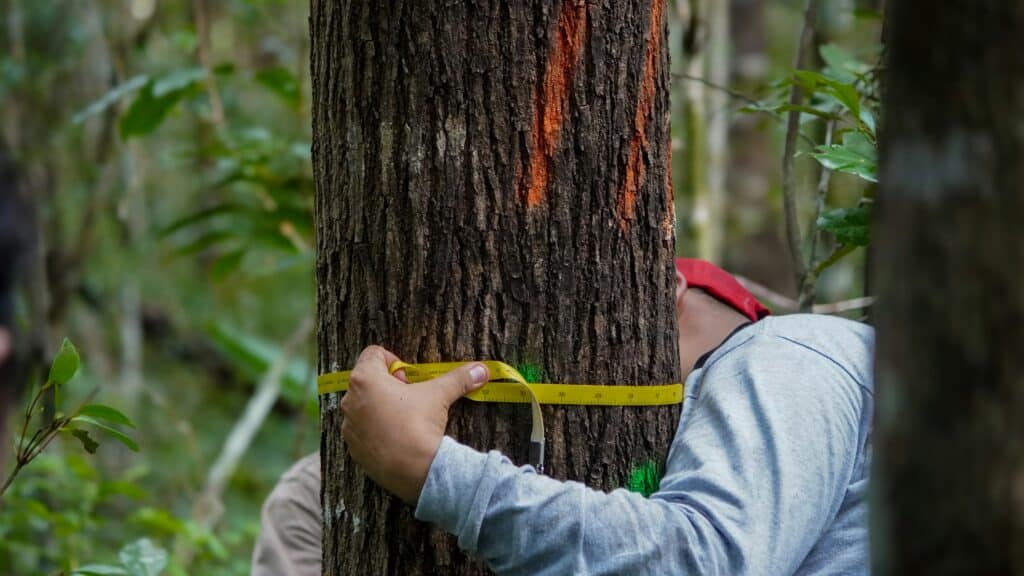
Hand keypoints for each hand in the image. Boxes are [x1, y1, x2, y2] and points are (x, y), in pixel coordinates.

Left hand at [340, 345, 489, 503]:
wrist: (414, 470)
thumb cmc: (420, 425)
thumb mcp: (440, 395)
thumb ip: (458, 378)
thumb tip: (481, 370)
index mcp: (364, 379)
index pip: (373, 353)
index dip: (394, 361)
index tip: (408, 378)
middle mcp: (350, 400)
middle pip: (368, 380)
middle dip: (388, 385)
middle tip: (409, 398)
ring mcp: (348, 426)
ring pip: (364, 406)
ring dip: (381, 408)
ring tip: (404, 420)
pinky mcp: (353, 448)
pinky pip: (363, 431)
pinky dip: (376, 430)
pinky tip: (397, 438)